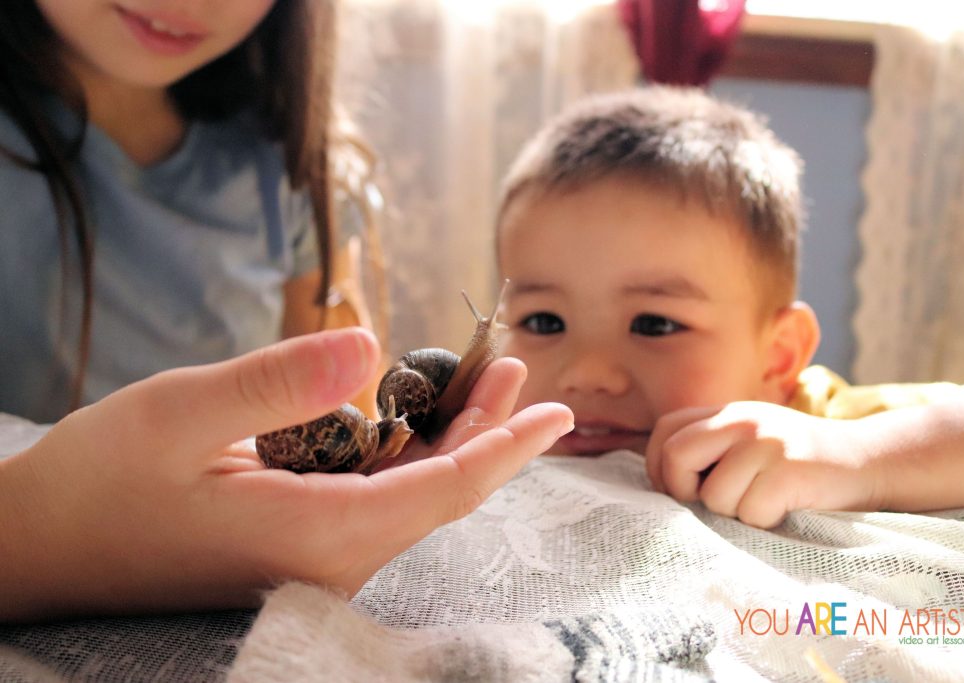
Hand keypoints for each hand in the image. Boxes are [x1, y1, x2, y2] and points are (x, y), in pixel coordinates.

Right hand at [0, 329, 572, 621]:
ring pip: (410, 493)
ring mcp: (315, 556)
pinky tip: (411, 409)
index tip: (555, 412)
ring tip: (484, 373)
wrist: (44, 549)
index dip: (506, 448)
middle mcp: (329, 557)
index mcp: (314, 534)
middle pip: (438, 492)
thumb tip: (370, 345)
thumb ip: (279, 381)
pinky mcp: (297, 544)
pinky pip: (373, 497)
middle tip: (516, 364)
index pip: (443, 492)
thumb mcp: (179, 415)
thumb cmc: (100, 486)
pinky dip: (404, 450)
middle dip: (488, 429)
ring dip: (449, 434)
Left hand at [645, 402, 881, 527]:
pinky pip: (750, 513)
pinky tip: (785, 508)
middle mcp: (742, 420)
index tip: (680, 490)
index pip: (665, 430)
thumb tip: (659, 482)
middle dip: (683, 491)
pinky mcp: (789, 471)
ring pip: (714, 496)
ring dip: (734, 513)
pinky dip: (763, 522)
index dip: (659, 466)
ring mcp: (766, 443)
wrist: (866, 461)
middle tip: (711, 503)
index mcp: (725, 412)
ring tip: (763, 501)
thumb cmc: (796, 463)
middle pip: (675, 457)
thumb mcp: (749, 441)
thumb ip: (710, 448)